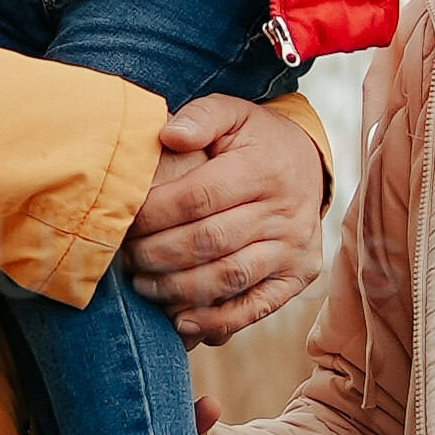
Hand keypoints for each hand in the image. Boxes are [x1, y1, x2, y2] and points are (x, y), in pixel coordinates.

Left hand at [123, 87, 324, 343]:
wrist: (309, 164)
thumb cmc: (256, 140)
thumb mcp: (232, 113)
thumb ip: (200, 117)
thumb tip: (169, 134)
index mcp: (263, 170)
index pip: (198, 198)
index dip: (155, 215)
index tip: (125, 221)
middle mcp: (284, 212)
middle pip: (209, 242)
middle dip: (157, 254)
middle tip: (126, 257)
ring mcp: (294, 249)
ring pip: (228, 277)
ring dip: (178, 288)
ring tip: (143, 284)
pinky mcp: (297, 276)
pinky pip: (255, 307)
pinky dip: (217, 321)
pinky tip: (181, 322)